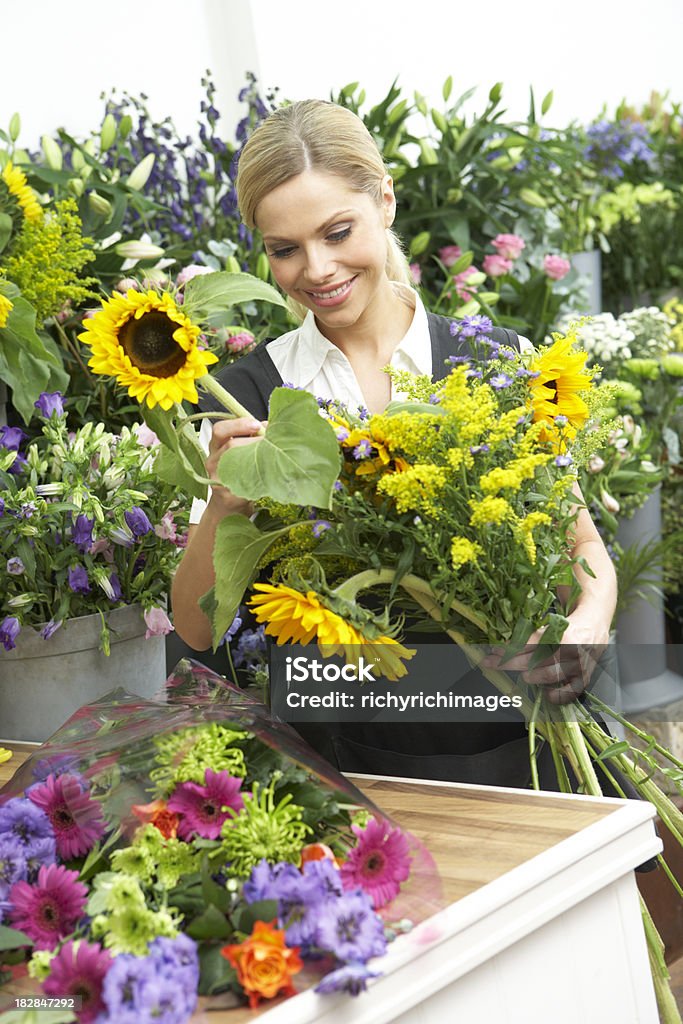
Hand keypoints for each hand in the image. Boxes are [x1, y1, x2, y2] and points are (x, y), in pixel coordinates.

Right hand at [206, 416, 264, 515]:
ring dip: (258, 457)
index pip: (220, 429)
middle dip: (255, 441)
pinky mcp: (226, 494)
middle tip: (273, 441)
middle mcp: (213, 460)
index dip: (238, 424)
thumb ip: (250, 438)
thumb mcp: (239, 453)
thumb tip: (268, 426)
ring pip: (237, 462)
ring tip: (274, 456)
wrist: (228, 505)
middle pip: (230, 445)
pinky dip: (259, 476)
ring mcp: (217, 478)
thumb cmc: (237, 475)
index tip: (256, 424)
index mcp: (216, 447)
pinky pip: (244, 482)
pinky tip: (269, 474)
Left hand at [482, 610, 609, 704]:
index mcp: (560, 631)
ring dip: (533, 676)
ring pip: (551, 675)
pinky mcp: (584, 677)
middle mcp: (570, 649)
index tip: (494, 650)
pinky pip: (570, 692)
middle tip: (492, 663)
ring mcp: (578, 665)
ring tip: (524, 676)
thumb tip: (503, 642)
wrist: (595, 624)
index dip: (510, 647)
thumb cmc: (567, 623)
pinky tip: (546, 694)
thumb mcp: (550, 622)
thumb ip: (530, 632)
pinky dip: (558, 696)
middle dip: (510, 662)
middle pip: (535, 659)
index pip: (530, 641)